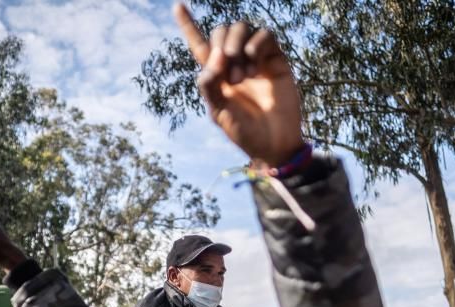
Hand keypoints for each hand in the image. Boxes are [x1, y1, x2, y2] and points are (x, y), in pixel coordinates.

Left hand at [174, 3, 303, 166]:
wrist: (274, 144)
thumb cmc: (244, 132)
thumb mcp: (219, 111)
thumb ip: (210, 83)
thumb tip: (217, 53)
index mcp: (216, 75)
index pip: (199, 44)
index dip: (188, 25)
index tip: (178, 6)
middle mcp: (235, 62)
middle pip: (222, 31)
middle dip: (222, 45)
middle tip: (230, 78)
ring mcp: (256, 59)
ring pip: (242, 27)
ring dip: (237, 46)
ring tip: (243, 76)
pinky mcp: (276, 60)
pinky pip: (265, 35)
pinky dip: (256, 45)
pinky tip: (254, 67)